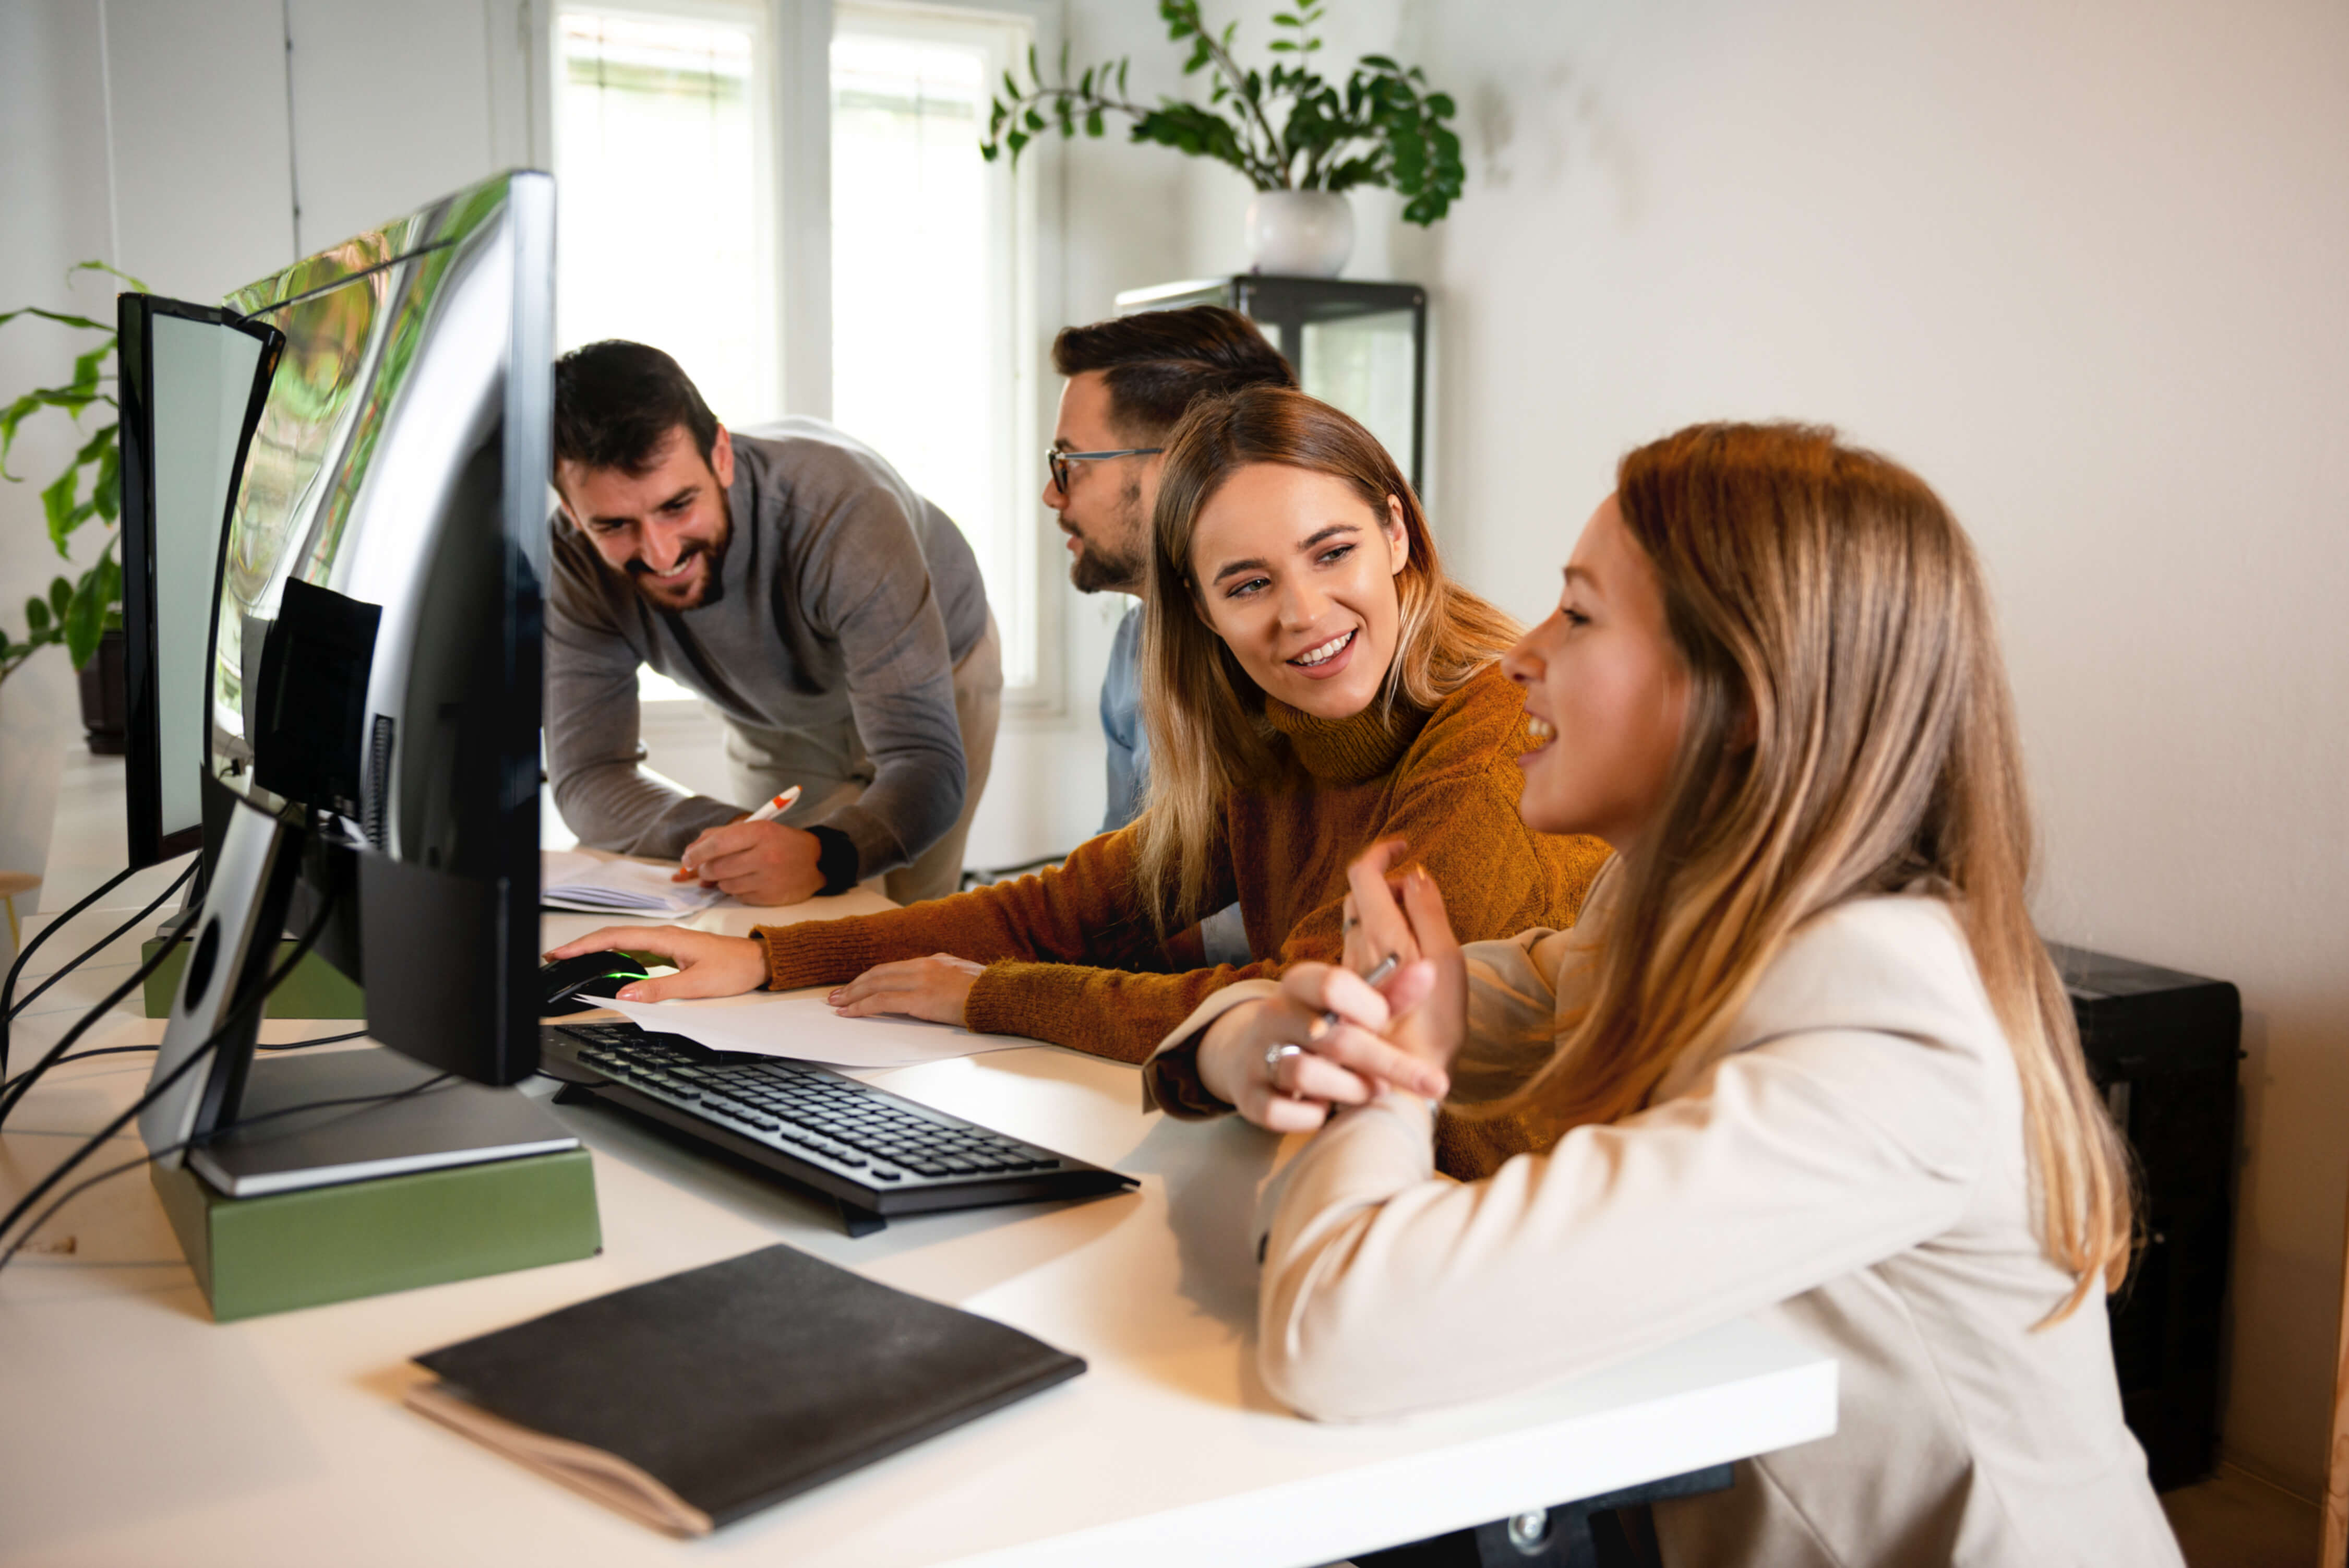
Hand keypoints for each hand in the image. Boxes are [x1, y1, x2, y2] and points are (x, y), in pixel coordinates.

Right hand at [542, 926, 767, 1002]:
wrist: (758, 961)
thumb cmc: (735, 968)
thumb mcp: (696, 984)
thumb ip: (659, 990)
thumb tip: (625, 995)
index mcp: (666, 939)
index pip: (616, 937)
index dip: (586, 944)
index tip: (563, 953)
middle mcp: (663, 936)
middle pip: (614, 937)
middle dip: (583, 945)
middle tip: (556, 957)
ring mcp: (666, 943)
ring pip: (623, 943)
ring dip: (597, 950)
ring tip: (573, 960)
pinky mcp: (670, 952)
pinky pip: (636, 951)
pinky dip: (616, 956)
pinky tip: (607, 965)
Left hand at [673, 819, 824, 905]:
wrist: (816, 861)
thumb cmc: (779, 841)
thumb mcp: (754, 828)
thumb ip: (719, 837)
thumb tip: (690, 857)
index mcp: (759, 832)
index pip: (716, 844)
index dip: (696, 854)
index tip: (687, 859)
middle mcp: (764, 855)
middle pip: (716, 868)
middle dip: (705, 870)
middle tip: (708, 868)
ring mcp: (768, 879)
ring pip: (725, 885)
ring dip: (722, 881)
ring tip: (735, 872)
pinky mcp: (770, 897)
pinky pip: (739, 897)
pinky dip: (737, 890)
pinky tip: (749, 882)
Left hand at [827, 954, 984, 1025]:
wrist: (1003, 995)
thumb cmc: (989, 994)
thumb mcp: (964, 980)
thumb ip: (945, 981)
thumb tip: (934, 992)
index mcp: (935, 961)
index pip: (894, 968)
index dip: (871, 977)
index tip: (857, 986)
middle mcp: (925, 965)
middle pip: (879, 973)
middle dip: (854, 984)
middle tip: (836, 994)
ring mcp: (922, 980)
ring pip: (876, 984)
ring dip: (852, 995)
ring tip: (836, 1004)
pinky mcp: (921, 998)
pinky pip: (882, 1001)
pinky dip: (862, 1006)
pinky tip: (850, 1012)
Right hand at [1195, 972, 1448, 1134]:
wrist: (1251, 1054)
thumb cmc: (1320, 1028)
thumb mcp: (1353, 1007)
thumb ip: (1391, 994)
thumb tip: (1428, 970)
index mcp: (1300, 985)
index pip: (1333, 984)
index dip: (1369, 1007)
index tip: (1383, 1023)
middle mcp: (1274, 1016)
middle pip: (1335, 1038)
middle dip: (1391, 1063)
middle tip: (1434, 1083)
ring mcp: (1256, 1055)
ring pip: (1305, 1074)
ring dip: (1351, 1089)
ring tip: (1368, 1091)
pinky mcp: (1248, 1096)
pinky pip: (1278, 1112)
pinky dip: (1309, 1117)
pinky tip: (1323, 1109)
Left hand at [1340, 839, 1468, 1074]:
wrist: (1403, 1087)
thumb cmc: (1435, 1027)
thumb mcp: (1446, 962)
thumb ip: (1428, 912)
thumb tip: (1415, 873)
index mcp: (1381, 933)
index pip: (1364, 872)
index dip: (1382, 851)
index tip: (1404, 847)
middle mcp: (1354, 947)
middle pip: (1358, 895)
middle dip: (1388, 884)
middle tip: (1421, 900)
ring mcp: (1347, 970)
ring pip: (1357, 923)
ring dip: (1384, 914)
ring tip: (1417, 934)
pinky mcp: (1347, 992)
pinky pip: (1359, 951)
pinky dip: (1379, 941)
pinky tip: (1403, 966)